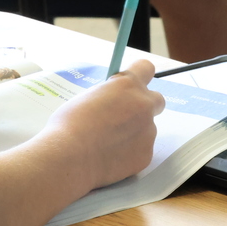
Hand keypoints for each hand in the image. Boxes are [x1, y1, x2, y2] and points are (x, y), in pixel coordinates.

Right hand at [42, 58, 164, 189]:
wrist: (69, 158)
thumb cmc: (69, 124)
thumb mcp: (88, 97)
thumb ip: (109, 95)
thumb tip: (114, 100)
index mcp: (127, 85)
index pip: (146, 68)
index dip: (139, 75)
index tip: (130, 84)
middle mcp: (144, 105)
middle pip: (157, 100)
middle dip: (144, 105)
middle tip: (124, 115)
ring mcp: (148, 131)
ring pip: (146, 128)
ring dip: (133, 132)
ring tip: (107, 142)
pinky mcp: (146, 155)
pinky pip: (141, 150)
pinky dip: (129, 152)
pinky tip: (109, 157)